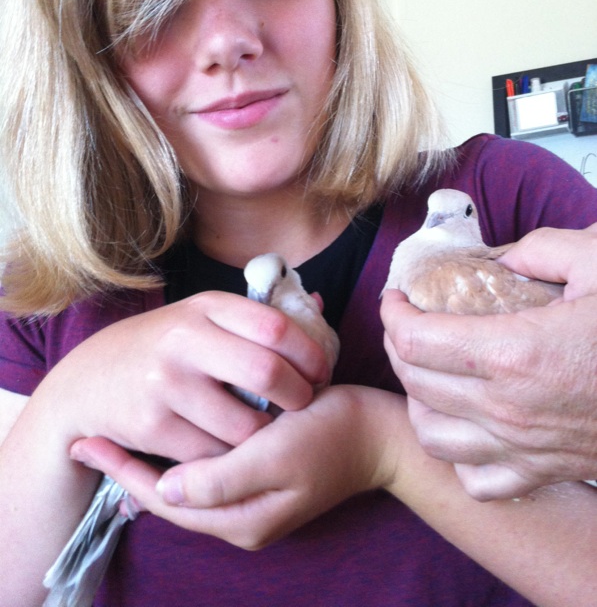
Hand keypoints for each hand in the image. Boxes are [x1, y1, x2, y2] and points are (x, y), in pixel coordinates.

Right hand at [38, 290, 329, 463]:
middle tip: (302, 405)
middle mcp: (185, 339)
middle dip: (298, 396)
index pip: (276, 325)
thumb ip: (255, 316)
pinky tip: (230, 447)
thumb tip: (321, 307)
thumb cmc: (163, 347)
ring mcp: (166, 383)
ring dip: (265, 436)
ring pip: (244, 425)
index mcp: (205, 307)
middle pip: (267, 372)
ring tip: (267, 429)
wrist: (88, 380)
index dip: (310, 353)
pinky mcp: (152, 425)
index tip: (320, 372)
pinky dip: (230, 458)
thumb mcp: (201, 317)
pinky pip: (213, 455)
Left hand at [70, 385, 405, 548]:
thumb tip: (163, 489)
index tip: (90, 442)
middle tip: (94, 438)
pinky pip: (207, 471)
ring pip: (185, 485)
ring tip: (120, 434)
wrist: (378, 434)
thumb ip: (222, 479)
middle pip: (169, 497)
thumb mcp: (277, 456)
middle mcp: (240, 517)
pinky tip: (169, 430)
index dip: (125, 472)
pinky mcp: (260, 479)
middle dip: (130, 469)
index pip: (165, 501)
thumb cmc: (331, 436)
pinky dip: (183, 452)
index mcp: (241, 518)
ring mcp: (251, 499)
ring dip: (153, 461)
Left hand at [381, 224, 596, 499]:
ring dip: (417, 400)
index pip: (416, 340)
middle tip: (407, 322)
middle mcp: (510, 407)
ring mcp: (526, 448)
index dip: (393, 313)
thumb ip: (541, 249)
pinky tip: (467, 424)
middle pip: (416, 382)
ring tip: (427, 371)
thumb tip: (499, 259)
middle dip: (397, 346)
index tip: (396, 296)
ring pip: (432, 436)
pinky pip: (478, 479)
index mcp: (516, 352)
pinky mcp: (547, 470)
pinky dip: (457, 454)